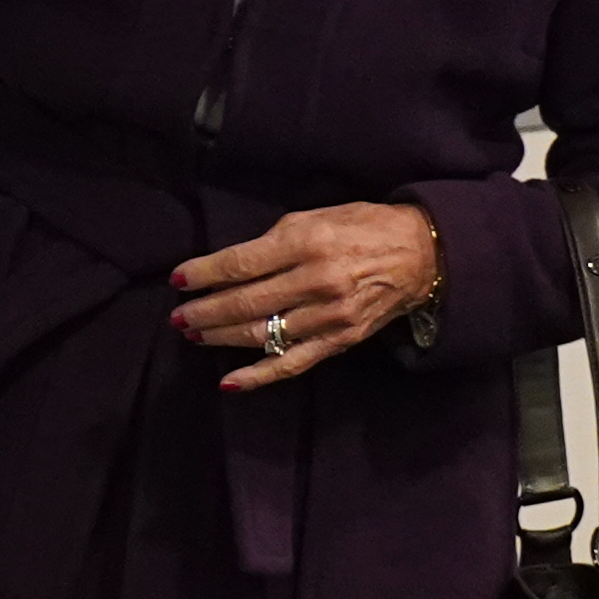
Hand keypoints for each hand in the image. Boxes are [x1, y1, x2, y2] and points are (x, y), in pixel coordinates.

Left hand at [170, 200, 442, 387]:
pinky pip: (292, 363)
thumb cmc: (362, 227)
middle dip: (205, 311)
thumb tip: (231, 266)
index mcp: (307, 242)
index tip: (178, 279)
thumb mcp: (315, 216)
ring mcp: (328, 316)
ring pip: (263, 334)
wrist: (420, 255)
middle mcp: (316, 281)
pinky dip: (258, 376)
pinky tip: (229, 382)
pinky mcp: (339, 341)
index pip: (241, 264)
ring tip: (193, 334)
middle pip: (246, 302)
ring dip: (221, 337)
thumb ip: (273, 241)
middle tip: (178, 317)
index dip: (204, 274)